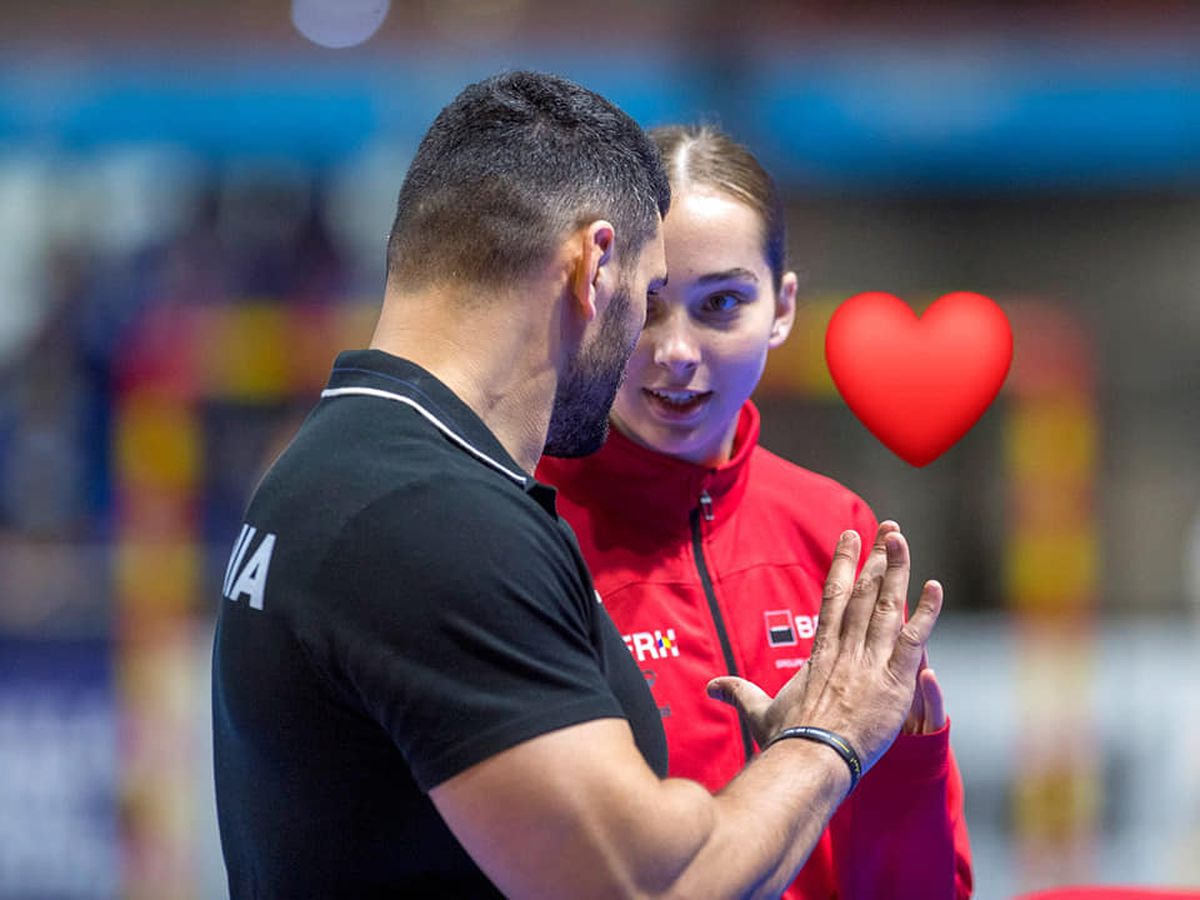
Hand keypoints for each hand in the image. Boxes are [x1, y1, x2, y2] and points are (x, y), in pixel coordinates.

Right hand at [706, 521, 942, 774]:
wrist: (811, 759)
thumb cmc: (786, 740)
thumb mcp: (758, 712)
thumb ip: (738, 692)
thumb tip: (710, 688)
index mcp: (820, 651)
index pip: (833, 596)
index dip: (843, 564)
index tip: (851, 537)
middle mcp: (845, 648)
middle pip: (863, 592)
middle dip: (876, 558)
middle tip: (888, 528)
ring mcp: (870, 662)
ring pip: (886, 606)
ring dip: (896, 571)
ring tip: (901, 541)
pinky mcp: (893, 681)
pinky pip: (912, 640)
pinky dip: (925, 613)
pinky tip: (934, 587)